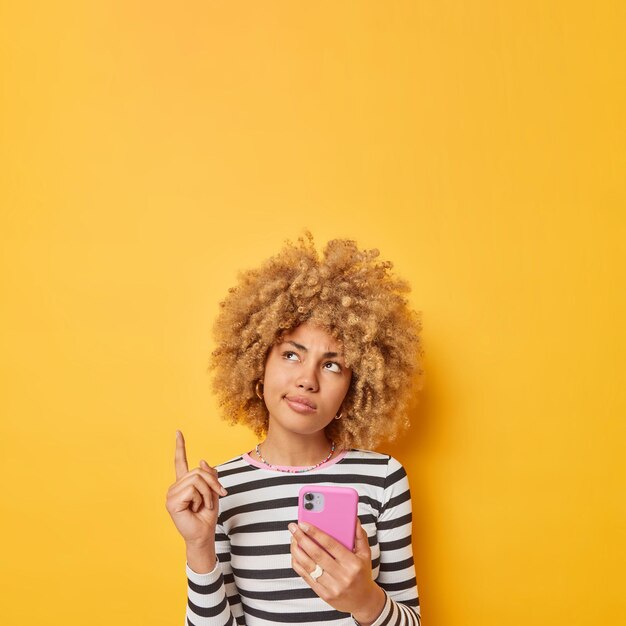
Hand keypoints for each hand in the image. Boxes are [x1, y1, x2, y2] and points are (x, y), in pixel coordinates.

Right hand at [165, 430, 226, 545]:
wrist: (203, 534)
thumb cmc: (207, 515)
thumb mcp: (213, 491)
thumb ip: (209, 476)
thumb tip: (202, 461)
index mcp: (184, 483)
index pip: (180, 461)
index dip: (180, 446)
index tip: (178, 432)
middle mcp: (175, 486)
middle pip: (198, 471)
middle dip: (212, 483)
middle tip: (217, 496)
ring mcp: (172, 493)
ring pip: (197, 479)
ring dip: (207, 493)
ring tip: (204, 505)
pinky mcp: (172, 501)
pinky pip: (193, 489)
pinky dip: (201, 498)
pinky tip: (196, 508)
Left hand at [289, 519, 385, 622]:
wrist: (363, 601)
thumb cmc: (362, 574)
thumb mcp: (365, 554)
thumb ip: (360, 536)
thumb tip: (354, 519)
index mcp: (352, 563)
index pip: (331, 545)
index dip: (315, 533)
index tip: (304, 524)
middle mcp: (342, 576)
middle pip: (317, 554)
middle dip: (302, 538)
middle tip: (294, 528)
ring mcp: (332, 587)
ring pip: (309, 566)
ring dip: (297, 551)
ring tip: (293, 539)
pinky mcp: (324, 595)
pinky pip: (307, 577)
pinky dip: (298, 564)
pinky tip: (295, 554)